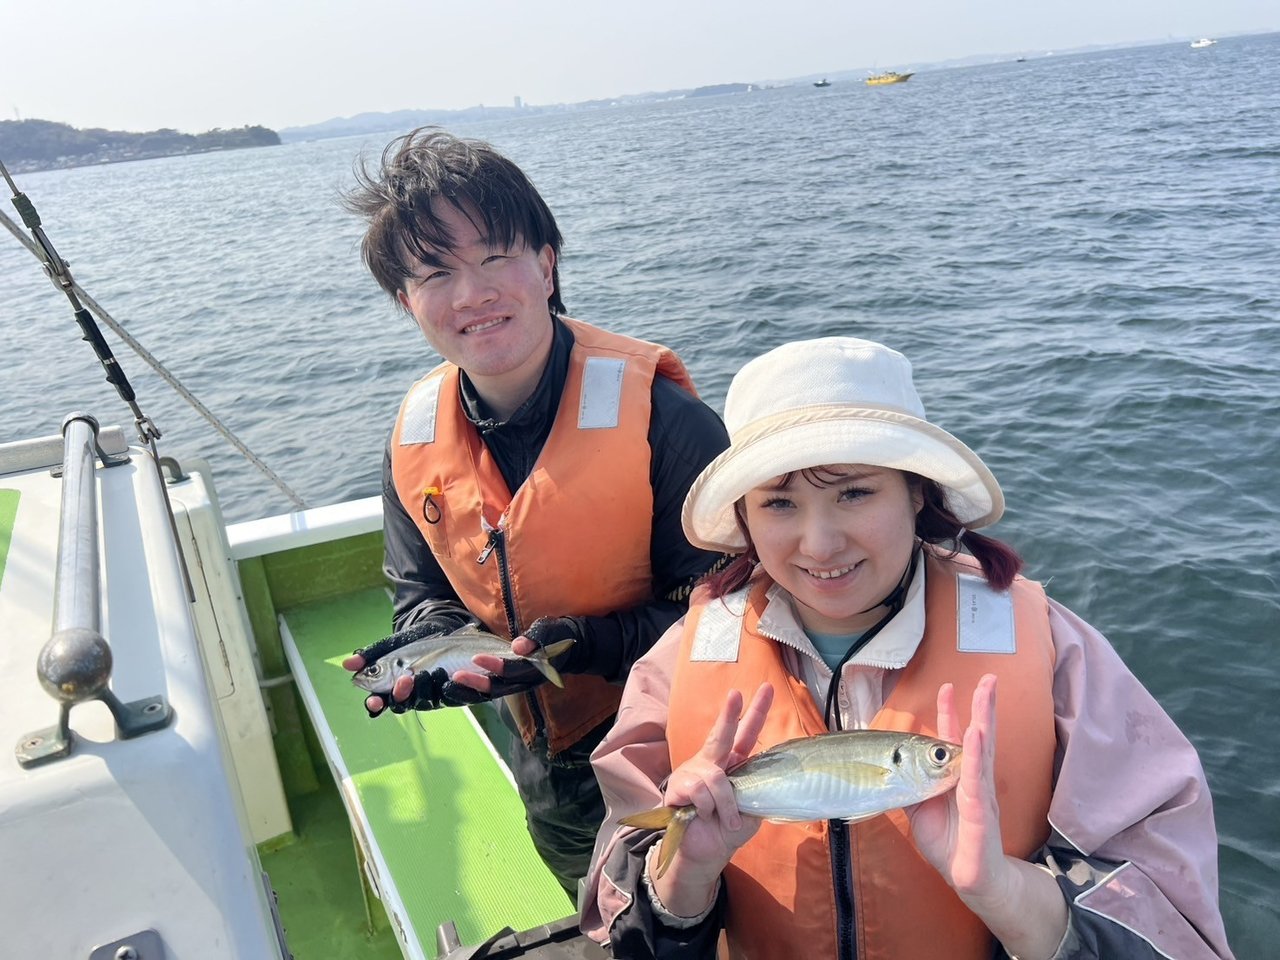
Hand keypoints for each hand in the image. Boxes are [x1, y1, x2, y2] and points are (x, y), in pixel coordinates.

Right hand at [343, 617, 464, 717]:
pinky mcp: (450, 693)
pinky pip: (450, 698)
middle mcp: (408, 696)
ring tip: (426, 672)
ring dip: (424, 690)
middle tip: (404, 680)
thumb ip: (370, 655)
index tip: (375, 700)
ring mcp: (429, 696)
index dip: (376, 704)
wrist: (438, 629)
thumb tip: (347, 664)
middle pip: (401, 705)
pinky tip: (448, 680)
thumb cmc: (410, 640)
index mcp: (389, 688)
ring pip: (424, 702)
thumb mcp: (389, 646)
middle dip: (401, 694)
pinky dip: (450, 690)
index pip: (379, 702)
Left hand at [450, 616, 579, 698]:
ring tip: (448, 685)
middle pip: (499, 688)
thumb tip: (518, 646)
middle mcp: (526, 682)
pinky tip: (457, 686)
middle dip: (476, 683)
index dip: (495, 665)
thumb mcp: (550, 631)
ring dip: (471, 691)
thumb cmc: (557, 635)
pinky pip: (491, 692)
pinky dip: (474, 691)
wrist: (566, 650)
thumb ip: (536, 638)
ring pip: (493, 694)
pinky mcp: (511, 685)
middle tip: (454, 676)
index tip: (475, 657)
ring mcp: (518, 686)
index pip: (514, 671)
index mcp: (537, 669)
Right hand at [650, 683, 773, 915]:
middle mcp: (713, 762)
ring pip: (717, 779)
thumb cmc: (726, 830)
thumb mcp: (751, 813)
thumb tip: (763, 782)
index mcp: (733, 765)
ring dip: (726, 804)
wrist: (703, 853)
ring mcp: (694, 772)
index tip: (766, 689)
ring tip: (723, 819)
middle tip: (736, 694)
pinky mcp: (679, 785)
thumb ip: (757, 794)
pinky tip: (701, 815)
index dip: (756, 712)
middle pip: (723, 734)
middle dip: (730, 714)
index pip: (747, 735)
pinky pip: (701, 791)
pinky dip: (708, 809)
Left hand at [907, 675, 1008, 900]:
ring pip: (982, 754)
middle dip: (983, 706)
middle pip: (978, 737)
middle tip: (989, 678)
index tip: (946, 686)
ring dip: (984, 722)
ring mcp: (980, 796)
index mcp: (958, 778)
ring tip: (985, 696)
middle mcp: (973, 781)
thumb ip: (908, 785)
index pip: (954, 739)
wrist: (972, 881)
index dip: (951, 713)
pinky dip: (974, 759)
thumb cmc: (949, 844)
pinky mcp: (980, 817)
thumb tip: (890, 766)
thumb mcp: (919, 808)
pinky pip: (976, 785)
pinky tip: (975, 738)